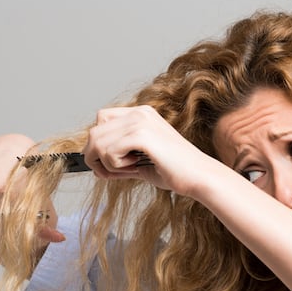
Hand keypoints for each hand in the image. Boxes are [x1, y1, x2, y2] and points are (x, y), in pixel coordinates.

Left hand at [82, 106, 220, 196]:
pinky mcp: (142, 135)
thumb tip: (94, 166)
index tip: (105, 165)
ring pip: (98, 142)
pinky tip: (134, 167)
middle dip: (95, 157)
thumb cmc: (174, 172)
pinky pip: (108, 151)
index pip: (101, 119)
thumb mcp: (140, 163)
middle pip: (95, 131)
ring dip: (107, 163)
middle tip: (110, 173)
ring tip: (129, 170)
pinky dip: (115, 165)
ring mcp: (140, 122)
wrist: (198, 177)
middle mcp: (139, 113)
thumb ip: (118, 159)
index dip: (97, 143)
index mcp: (141, 114)